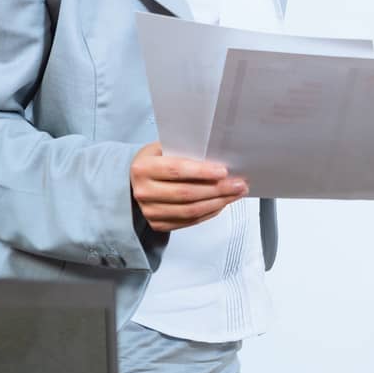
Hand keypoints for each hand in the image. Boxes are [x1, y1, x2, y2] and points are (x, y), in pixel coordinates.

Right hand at [130, 142, 246, 232]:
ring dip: (218, 202)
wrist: (134, 180)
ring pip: (190, 211)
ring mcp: (149, 211)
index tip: (224, 171)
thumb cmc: (156, 160)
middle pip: (186, 194)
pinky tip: (222, 203)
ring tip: (236, 194)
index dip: (202, 172)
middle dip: (218, 189)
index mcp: (143, 168)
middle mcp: (143, 191)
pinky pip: (189, 221)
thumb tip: (219, 156)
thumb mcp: (165, 147)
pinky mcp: (157, 224)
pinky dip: (209, 212)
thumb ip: (186, 151)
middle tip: (239, 184)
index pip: (176, 170)